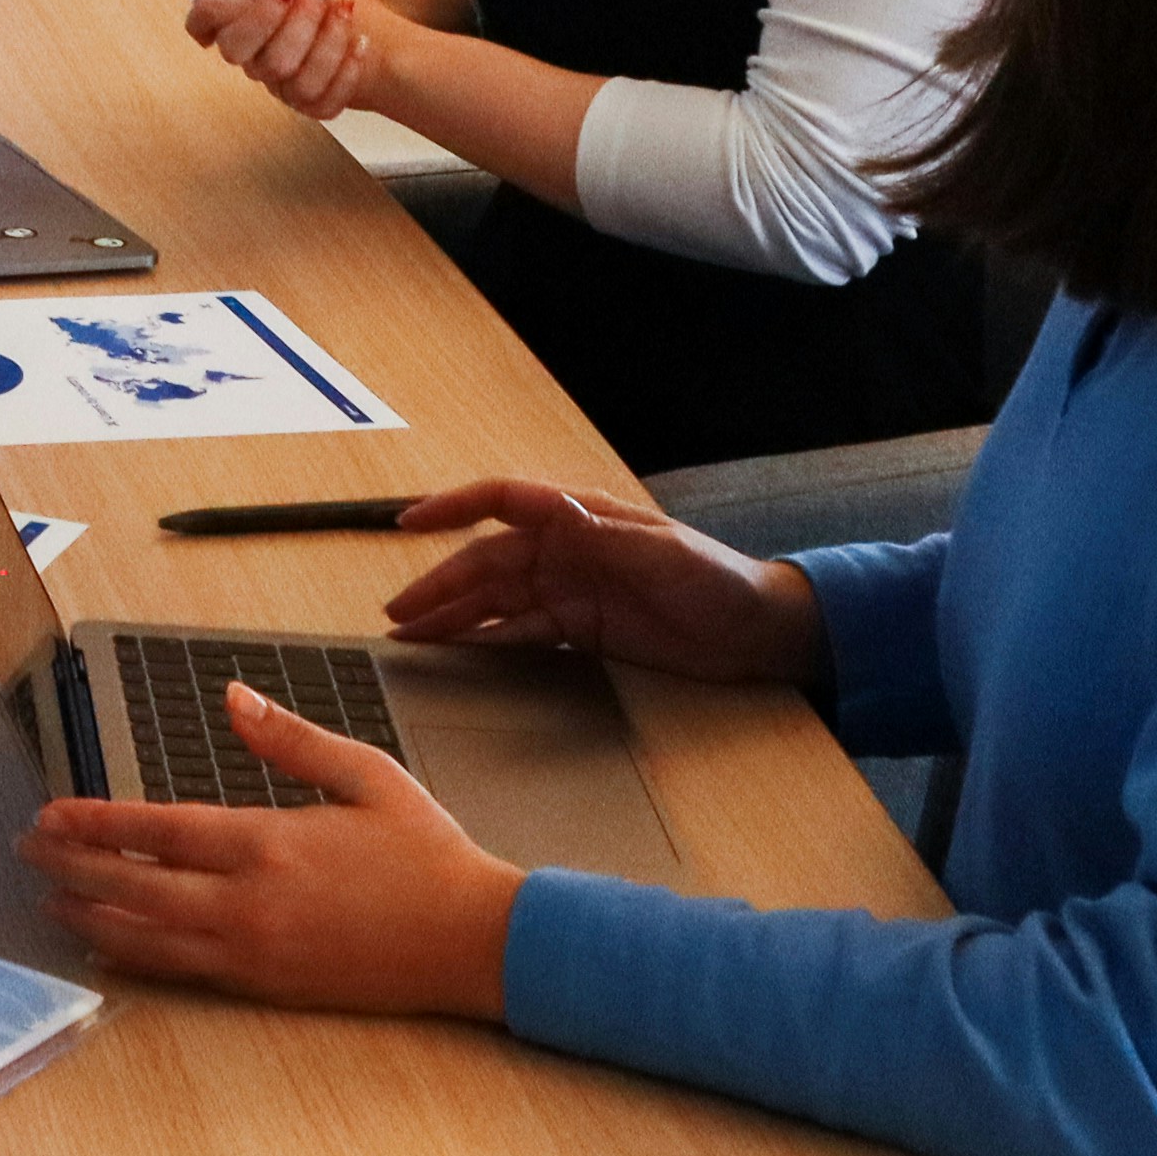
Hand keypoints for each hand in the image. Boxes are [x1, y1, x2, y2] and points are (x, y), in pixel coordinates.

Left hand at [19, 686, 520, 1014]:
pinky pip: (184, 971)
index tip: (50, 812)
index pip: (156, 830)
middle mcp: (250, 901)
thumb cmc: (427, 856)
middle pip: (134, 885)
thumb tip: (234, 696)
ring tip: (46, 896)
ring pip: (149, 936)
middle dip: (72, 865)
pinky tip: (107, 943)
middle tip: (26, 849)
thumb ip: (290, 738)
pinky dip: (135, 956)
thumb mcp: (364, 774)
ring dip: (90, 913)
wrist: (475, 941)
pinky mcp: (268, 986)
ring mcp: (256, 951)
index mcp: (269, 841)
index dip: (95, 822)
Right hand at [193, 0, 384, 122]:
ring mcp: (278, 79)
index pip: (206, 11)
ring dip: (312, 38)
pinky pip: (320, 98)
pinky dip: (343, 70)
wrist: (378, 18)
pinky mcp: (312, 102)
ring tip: (344, 7)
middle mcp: (251, 48)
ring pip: (277, 70)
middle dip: (269, 17)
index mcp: (237, 8)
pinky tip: (361, 43)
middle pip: (235, 46)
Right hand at [378, 479, 827, 685]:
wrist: (759, 633)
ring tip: (411, 638)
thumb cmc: (718, 581)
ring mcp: (570, 591)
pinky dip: (487, 642)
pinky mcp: (581, 630)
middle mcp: (566, 550)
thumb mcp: (664, 553)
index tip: (407, 522)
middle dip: (439, 584)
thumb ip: (606, 535)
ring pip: (496, 601)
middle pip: (486, 562)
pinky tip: (459, 654)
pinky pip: (521, 633)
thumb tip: (553, 506)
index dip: (451, 507)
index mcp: (580, 518)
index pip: (501, 501)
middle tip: (397, 615)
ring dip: (453, 617)